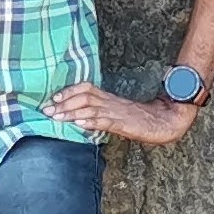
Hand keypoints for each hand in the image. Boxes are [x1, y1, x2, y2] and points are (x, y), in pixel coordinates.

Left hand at [43, 83, 197, 145]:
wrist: (167, 121)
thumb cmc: (143, 120)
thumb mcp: (118, 115)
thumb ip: (102, 115)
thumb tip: (82, 119)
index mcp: (109, 99)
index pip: (86, 89)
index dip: (69, 91)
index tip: (52, 99)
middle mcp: (111, 102)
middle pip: (83, 97)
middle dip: (63, 103)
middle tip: (46, 110)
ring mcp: (117, 112)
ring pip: (91, 108)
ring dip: (71, 112)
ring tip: (56, 117)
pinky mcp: (124, 123)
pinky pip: (105, 121)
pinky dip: (91, 122)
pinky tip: (79, 124)